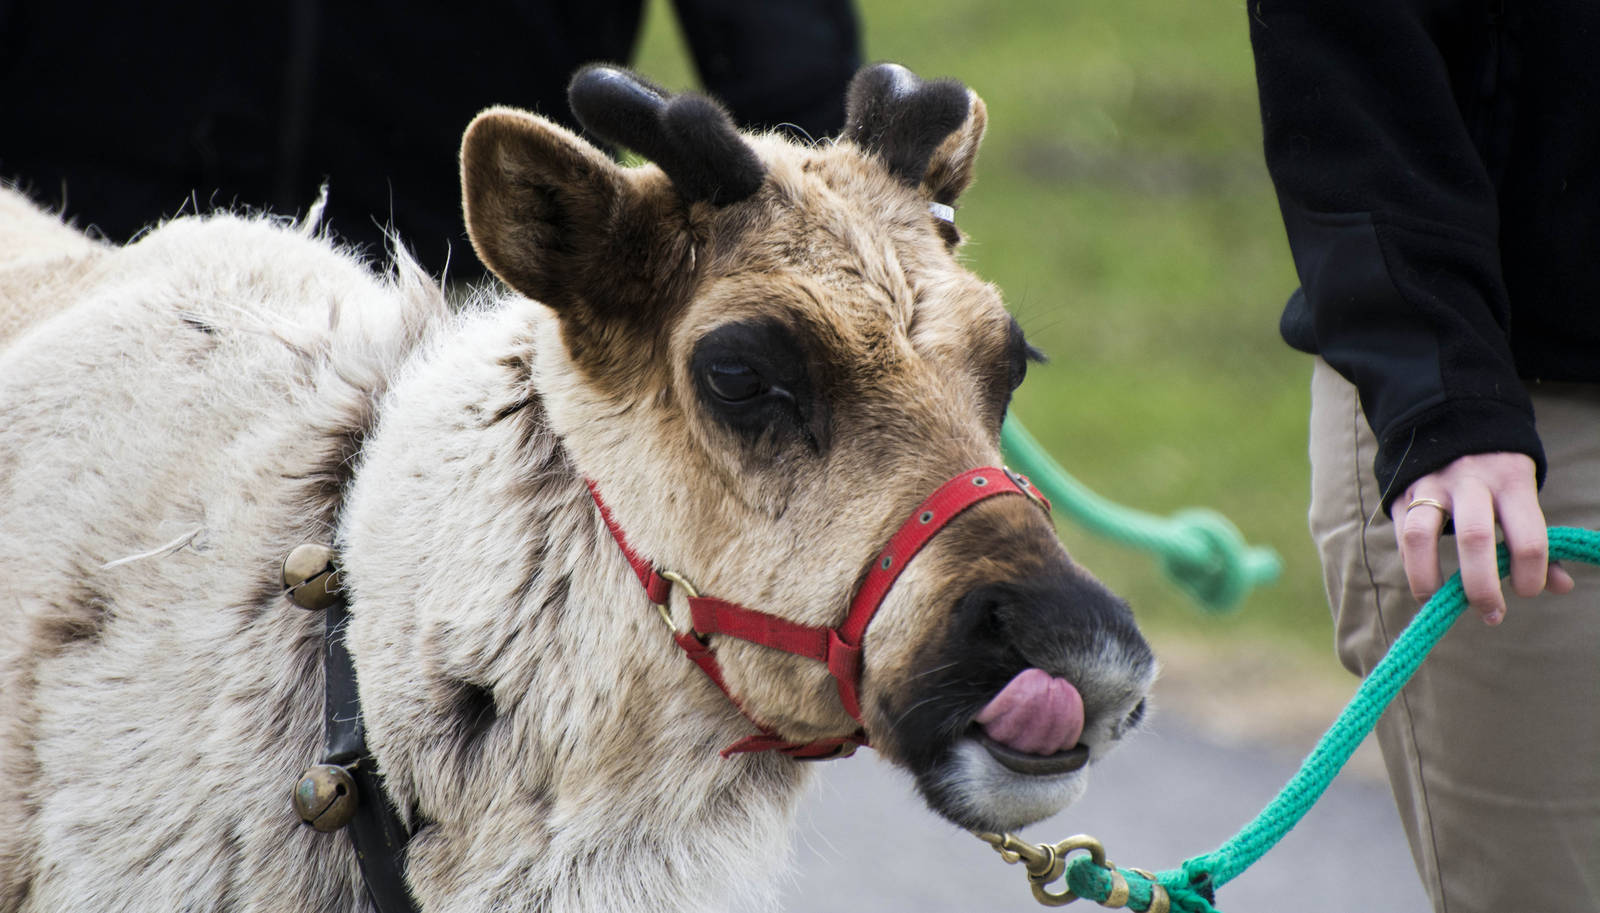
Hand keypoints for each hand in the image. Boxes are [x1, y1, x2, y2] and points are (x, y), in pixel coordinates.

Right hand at [1390, 452, 1574, 624]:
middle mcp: (1471, 481)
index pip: (1528, 536)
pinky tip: (1425, 582)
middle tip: (1491, 614)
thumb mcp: (1522, 494)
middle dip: (1482, 587)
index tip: (1525, 591)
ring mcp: (1431, 485)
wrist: (1450, 422)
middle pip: (1476, 538)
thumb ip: (1537, 539)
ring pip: (1422, 536)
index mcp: (1511, 481)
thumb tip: (1560, 586)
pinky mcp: (1401, 494)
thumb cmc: (1497, 473)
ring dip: (1428, 579)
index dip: (1531, 574)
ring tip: (1437, 603)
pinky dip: (1412, 565)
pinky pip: (1402, 536)